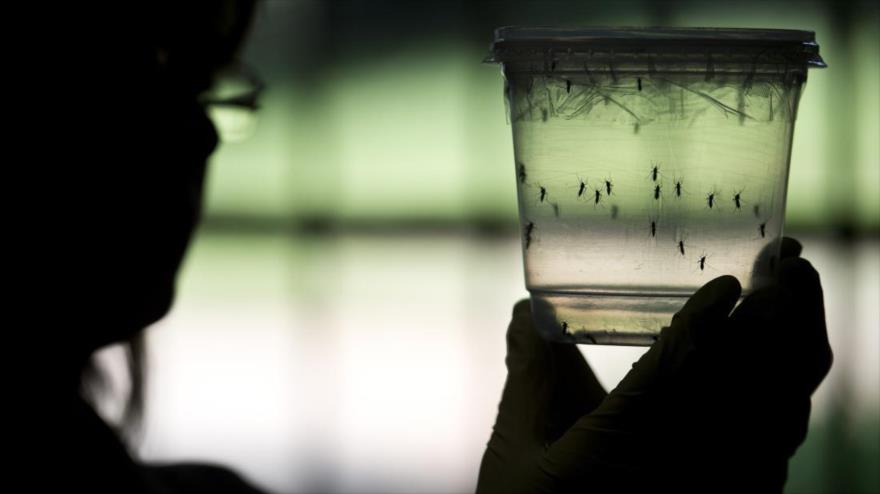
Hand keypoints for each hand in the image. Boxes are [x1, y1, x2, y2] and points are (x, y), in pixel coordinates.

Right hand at [477, 237, 831, 492]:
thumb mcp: (519, 451)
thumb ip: (529, 376)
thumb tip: (521, 313)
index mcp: (623, 444)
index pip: (680, 367)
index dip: (708, 318)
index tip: (728, 281)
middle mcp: (683, 467)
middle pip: (754, 378)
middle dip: (780, 313)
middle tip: (786, 265)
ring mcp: (715, 490)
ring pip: (779, 411)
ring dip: (792, 348)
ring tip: (792, 299)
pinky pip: (777, 447)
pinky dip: (788, 398)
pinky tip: (779, 375)